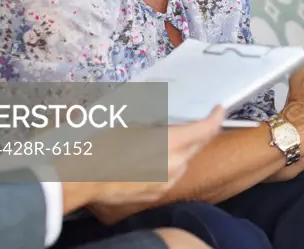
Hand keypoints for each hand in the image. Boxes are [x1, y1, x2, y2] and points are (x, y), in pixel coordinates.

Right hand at [77, 105, 224, 211]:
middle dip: (199, 133)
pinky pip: (172, 176)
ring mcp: (168, 181)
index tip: (218, 110)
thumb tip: (167, 127)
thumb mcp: (134, 126)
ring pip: (186, 162)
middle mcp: (175, 163)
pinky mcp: (158, 194)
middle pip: (198, 146)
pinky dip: (170, 165)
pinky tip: (154, 160)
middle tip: (193, 122)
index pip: (206, 130)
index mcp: (171, 143)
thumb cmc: (106, 146)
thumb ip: (158, 127)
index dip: (216, 118)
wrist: (85, 178)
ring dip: (183, 150)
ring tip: (165, 142)